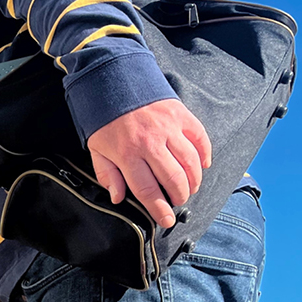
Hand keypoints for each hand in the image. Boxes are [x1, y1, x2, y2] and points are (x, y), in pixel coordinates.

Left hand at [87, 98, 210, 228]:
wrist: (113, 81)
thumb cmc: (104, 119)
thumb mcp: (96, 148)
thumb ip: (107, 174)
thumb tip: (117, 197)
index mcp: (127, 154)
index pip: (147, 189)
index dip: (159, 209)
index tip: (166, 220)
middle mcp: (150, 143)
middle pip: (173, 178)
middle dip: (179, 195)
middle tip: (178, 200)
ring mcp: (168, 128)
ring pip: (190, 162)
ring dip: (194, 179)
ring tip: (190, 187)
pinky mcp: (181, 115)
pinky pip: (200, 139)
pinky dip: (205, 155)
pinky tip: (203, 165)